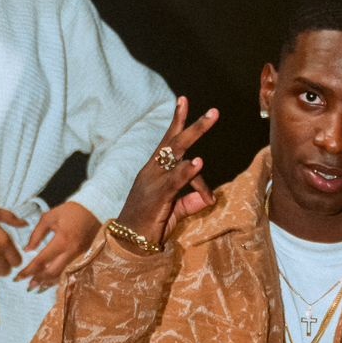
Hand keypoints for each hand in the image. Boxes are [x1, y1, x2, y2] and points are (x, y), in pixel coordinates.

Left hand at [15, 202, 100, 290]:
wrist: (96, 210)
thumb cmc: (71, 212)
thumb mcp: (50, 217)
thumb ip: (37, 234)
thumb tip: (28, 250)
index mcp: (62, 240)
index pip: (42, 260)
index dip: (29, 270)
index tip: (18, 278)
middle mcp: (72, 252)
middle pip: (52, 272)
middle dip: (38, 280)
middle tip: (28, 287)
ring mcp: (80, 257)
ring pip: (62, 275)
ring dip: (48, 283)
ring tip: (37, 288)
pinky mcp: (85, 259)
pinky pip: (70, 272)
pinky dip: (59, 279)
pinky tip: (51, 282)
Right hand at [113, 97, 218, 249]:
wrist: (128, 242)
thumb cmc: (150, 224)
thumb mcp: (174, 210)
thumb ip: (190, 202)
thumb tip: (210, 198)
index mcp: (154, 170)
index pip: (167, 141)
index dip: (177, 122)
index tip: (183, 100)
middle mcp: (153, 170)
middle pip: (175, 142)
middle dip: (194, 125)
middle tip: (214, 112)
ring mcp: (154, 181)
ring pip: (177, 153)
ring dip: (195, 133)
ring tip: (211, 119)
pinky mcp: (157, 196)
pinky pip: (174, 180)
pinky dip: (187, 171)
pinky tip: (199, 161)